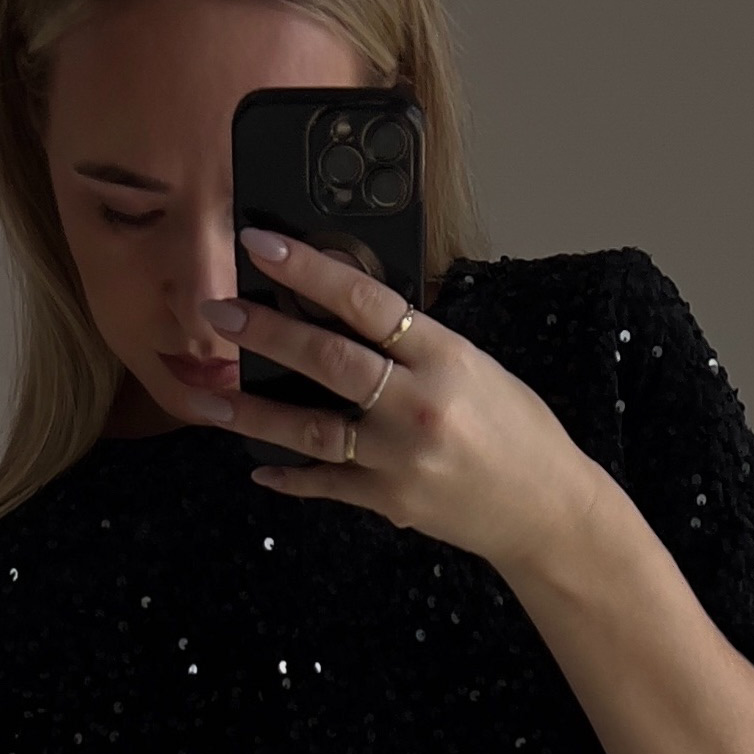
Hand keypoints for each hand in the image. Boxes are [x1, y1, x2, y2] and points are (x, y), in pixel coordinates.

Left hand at [198, 231, 607, 580]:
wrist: (545, 509)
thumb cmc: (516, 429)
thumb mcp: (474, 366)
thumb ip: (415, 343)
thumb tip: (347, 309)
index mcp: (444, 357)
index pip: (365, 300)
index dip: (307, 269)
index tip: (260, 244)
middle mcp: (418, 405)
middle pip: (327, 360)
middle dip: (265, 333)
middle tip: (218, 311)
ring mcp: (399, 458)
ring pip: (310, 429)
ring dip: (253, 413)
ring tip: (208, 400)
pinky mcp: (389, 501)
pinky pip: (326, 484)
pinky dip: (289, 477)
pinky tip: (257, 468)